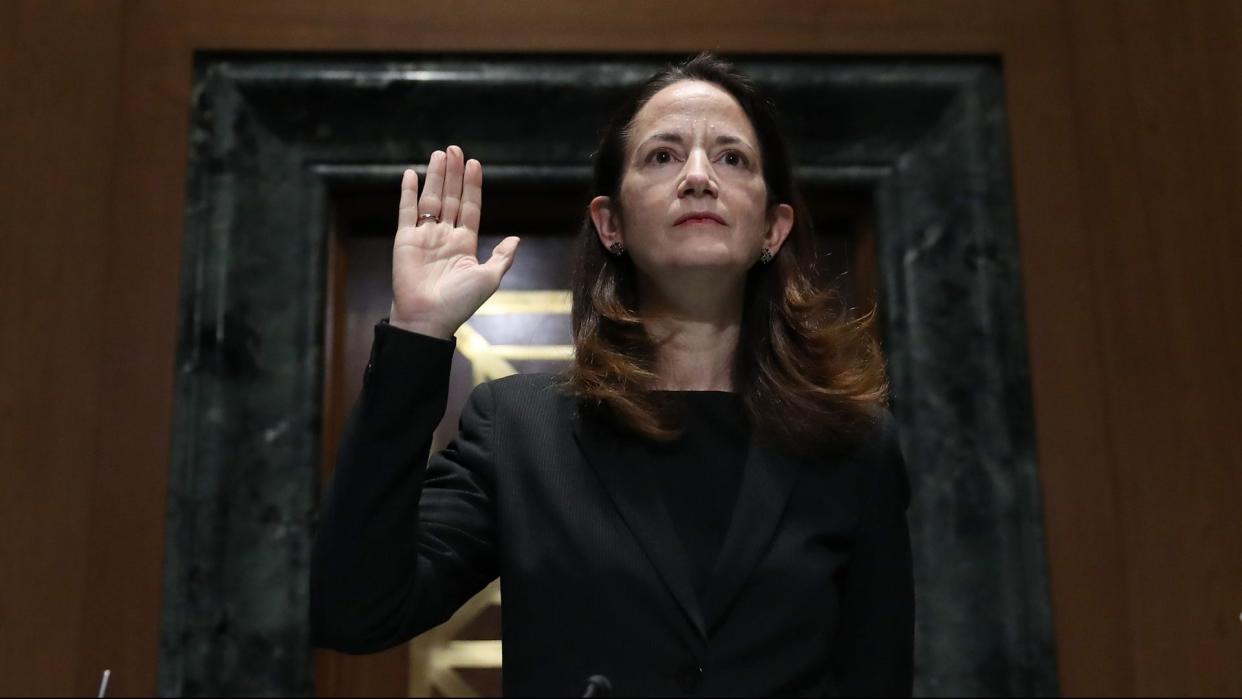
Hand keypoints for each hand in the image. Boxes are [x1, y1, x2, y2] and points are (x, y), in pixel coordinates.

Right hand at [388, 146, 519, 338]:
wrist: (429, 318)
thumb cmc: (459, 303)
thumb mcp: (489, 278)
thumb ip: (502, 257)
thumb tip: (516, 239)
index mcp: (465, 243)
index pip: (470, 207)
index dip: (472, 186)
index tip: (475, 164)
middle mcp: (444, 236)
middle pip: (451, 197)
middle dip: (454, 174)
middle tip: (456, 149)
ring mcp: (424, 236)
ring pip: (431, 199)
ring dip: (435, 176)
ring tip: (440, 154)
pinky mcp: (405, 240)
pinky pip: (406, 211)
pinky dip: (407, 192)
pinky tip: (410, 174)